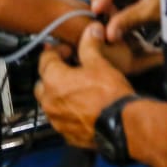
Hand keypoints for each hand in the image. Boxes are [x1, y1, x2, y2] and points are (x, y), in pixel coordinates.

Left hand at [35, 23, 135, 148]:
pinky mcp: (67, 135)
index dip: (57, 51)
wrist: (123, 125)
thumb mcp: (100, 63)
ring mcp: (57, 120)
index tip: (68, 50)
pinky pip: (61, 119)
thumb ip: (90, 45)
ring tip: (77, 89)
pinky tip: (83, 108)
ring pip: (50, 103)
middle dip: (53, 74)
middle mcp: (49, 101)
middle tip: (69, 68)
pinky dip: (67, 112)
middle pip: (43, 82)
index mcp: (53, 80)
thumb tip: (91, 31)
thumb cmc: (110, 95)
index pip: (45, 59)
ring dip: (59, 94)